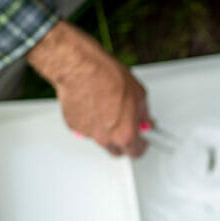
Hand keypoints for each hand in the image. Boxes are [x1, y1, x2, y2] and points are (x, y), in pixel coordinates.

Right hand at [26, 20, 151, 156]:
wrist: (81, 68)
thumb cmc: (107, 77)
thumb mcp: (138, 94)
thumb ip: (143, 114)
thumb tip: (146, 122)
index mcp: (125, 134)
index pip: (136, 152)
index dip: (141, 145)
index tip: (142, 140)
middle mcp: (106, 139)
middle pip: (116, 150)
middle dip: (123, 141)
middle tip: (125, 125)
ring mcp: (88, 134)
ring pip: (100, 138)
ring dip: (105, 129)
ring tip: (106, 106)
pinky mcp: (73, 126)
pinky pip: (86, 129)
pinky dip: (90, 121)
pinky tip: (93, 104)